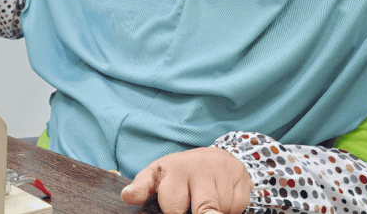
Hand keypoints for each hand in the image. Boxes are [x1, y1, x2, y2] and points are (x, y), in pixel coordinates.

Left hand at [121, 147, 252, 213]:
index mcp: (170, 168)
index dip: (160, 203)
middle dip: (194, 211)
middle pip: (199, 211)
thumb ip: (142, 188)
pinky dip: (230, 208)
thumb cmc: (180, 174)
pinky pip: (236, 207)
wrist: (215, 158)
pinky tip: (221, 195)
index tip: (139, 199)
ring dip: (212, 211)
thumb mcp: (157, 177)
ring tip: (204, 199)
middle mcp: (195, 166)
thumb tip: (126, 196)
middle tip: (191, 202)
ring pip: (216, 211)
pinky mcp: (239, 177)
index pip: (166, 198)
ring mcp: (219, 171)